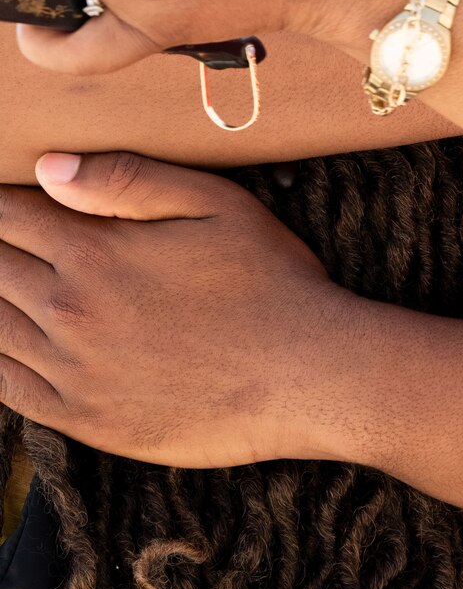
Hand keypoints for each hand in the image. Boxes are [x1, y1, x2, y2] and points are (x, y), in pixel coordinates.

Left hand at [0, 151, 349, 466]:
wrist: (305, 375)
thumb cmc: (269, 280)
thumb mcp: (214, 203)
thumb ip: (128, 179)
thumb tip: (48, 167)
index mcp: (94, 254)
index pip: (11, 217)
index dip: (0, 200)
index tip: (2, 196)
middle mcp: (69, 314)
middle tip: (1, 232)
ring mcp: (72, 374)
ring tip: (1, 273)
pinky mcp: (84, 421)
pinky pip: (9, 389)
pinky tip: (1, 340)